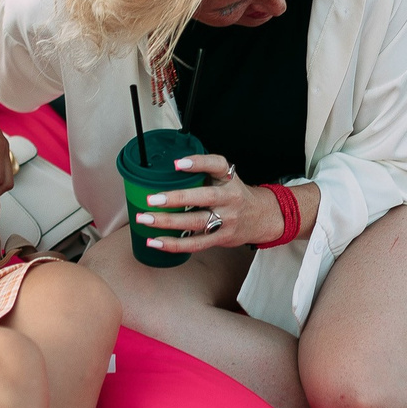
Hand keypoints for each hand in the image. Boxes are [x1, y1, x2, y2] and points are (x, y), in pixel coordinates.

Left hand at [137, 154, 279, 253]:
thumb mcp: (225, 177)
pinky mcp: (221, 238)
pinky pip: (195, 243)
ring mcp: (226, 220)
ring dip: (167, 222)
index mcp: (229, 179)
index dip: (198, 163)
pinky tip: (155, 241)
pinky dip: (173, 244)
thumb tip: (167, 169)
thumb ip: (204, 172)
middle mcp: (229, 198)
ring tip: (145, 219)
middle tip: (151, 199)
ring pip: (195, 223)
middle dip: (175, 199)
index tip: (178, 164)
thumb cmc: (235, 195)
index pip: (217, 165)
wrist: (260, 217)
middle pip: (203, 197)